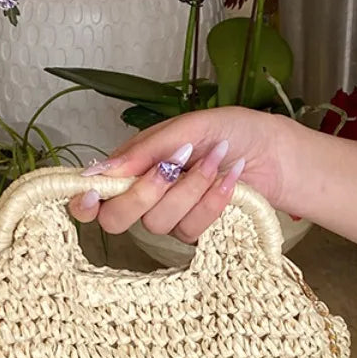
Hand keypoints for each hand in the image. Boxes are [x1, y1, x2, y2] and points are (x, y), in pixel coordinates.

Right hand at [68, 107, 294, 242]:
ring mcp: (168, 215)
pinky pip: (190, 229)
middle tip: (172, 166)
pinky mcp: (194, 230)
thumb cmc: (231, 132)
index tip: (91, 196)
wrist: (273, 152)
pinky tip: (229, 180)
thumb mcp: (188, 127)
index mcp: (132, 164)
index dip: (83, 201)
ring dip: (190, 189)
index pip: (93, 192)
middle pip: (116, 218)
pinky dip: (211, 202)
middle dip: (143, 194)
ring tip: (215, 160)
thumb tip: (102, 171)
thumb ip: (146, 149)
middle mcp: (143, 194)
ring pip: (158, 222)